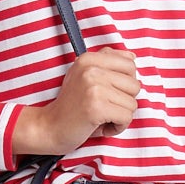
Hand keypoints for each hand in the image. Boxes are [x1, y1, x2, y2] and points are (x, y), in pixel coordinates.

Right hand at [12, 48, 138, 157]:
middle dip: (125, 101)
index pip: (130, 64)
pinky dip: (117, 127)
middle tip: (104, 108)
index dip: (125, 84)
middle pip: (135, 85)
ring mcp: (94, 87)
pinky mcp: (97, 107)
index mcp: (89, 58)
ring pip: (132, 103)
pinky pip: (126, 118)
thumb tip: (132, 56)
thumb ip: (107, 63)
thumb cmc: (71, 106)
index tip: (109, 93)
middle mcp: (91, 69)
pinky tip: (102, 126)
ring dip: (120, 116)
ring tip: (101, 117)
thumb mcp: (86, 77)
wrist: (49, 128)